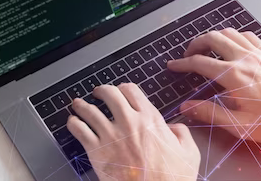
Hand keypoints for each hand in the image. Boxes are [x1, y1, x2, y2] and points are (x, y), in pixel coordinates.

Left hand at [67, 83, 199, 179]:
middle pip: (109, 94)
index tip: (121, 91)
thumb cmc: (172, 179)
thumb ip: (181, 133)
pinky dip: (73, 123)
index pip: (131, 90)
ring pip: (90, 110)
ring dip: (82, 105)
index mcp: (150, 119)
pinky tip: (72, 122)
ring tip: (78, 104)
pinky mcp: (96, 150)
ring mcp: (110, 135)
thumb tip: (173, 127)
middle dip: (102, 91)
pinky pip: (79, 129)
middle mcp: (128, 122)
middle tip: (98, 93)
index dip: (124, 88)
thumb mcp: (189, 152)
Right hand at [168, 28, 260, 144]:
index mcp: (235, 76)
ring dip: (213, 37)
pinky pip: (247, 35)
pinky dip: (234, 36)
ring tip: (205, 47)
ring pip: (228, 32)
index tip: (174, 65)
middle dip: (195, 44)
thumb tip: (188, 107)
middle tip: (187, 54)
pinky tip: (232, 44)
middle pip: (212, 38)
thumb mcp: (240, 126)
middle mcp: (246, 59)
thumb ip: (210, 114)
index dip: (182, 63)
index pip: (200, 62)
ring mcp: (259, 54)